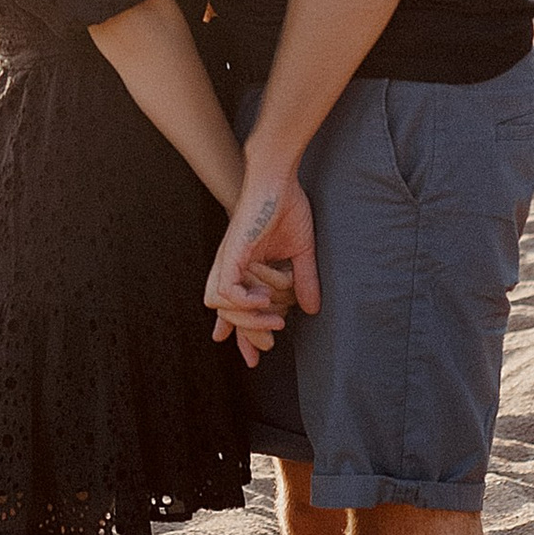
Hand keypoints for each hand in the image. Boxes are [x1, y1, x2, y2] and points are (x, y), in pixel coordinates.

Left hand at [204, 168, 317, 349]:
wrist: (279, 178)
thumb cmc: (286, 206)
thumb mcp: (301, 252)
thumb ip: (304, 280)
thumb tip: (311, 309)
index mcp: (243, 268)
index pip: (236, 309)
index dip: (243, 335)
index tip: (257, 356)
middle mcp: (230, 266)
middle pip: (225, 313)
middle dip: (247, 335)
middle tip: (269, 345)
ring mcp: (228, 260)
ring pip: (221, 305)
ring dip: (247, 319)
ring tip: (274, 319)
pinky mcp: (231, 252)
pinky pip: (226, 289)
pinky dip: (245, 301)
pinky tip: (264, 299)